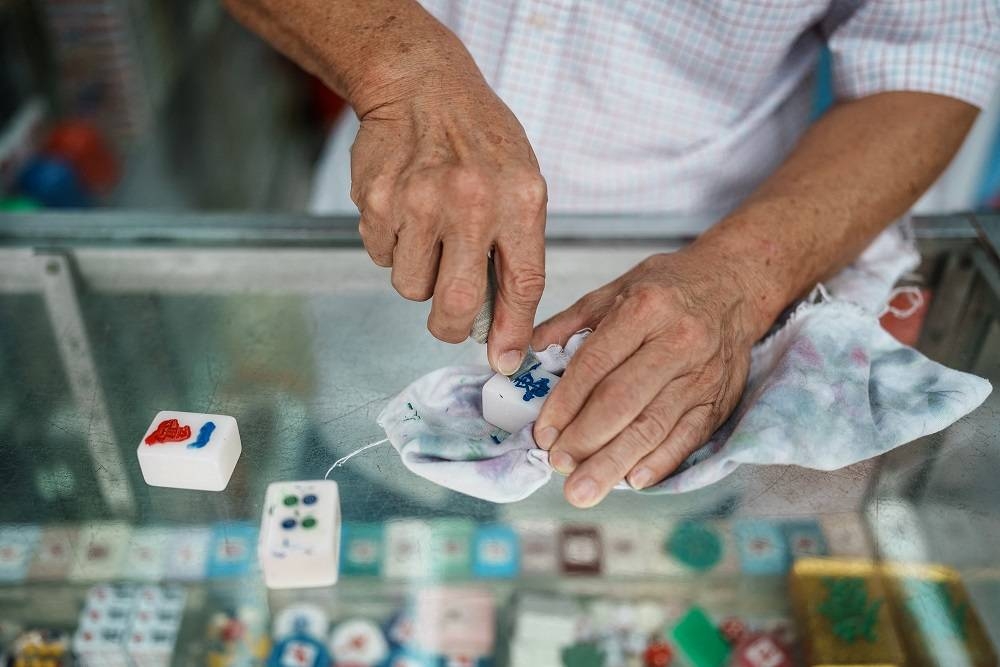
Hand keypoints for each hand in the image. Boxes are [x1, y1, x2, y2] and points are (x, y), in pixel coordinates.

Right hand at [350, 75, 546, 373]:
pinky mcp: (377, 201)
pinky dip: (392, 249)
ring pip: (412, 287)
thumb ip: (516, 250)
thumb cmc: (479, 139)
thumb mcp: (521, 183)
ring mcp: (419, 201)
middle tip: (450, 322)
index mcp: (519, 199)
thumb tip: (501, 326)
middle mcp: (470, 202)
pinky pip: (382, 258)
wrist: (421, 85)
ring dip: (419, 278)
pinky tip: (405, 213)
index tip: (505, 360)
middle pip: (458, 303)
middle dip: (452, 327)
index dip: (513, 332)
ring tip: (429, 236)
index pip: (522, 284)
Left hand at [531, 248, 769, 506]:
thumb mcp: (615, 290)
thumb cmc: (668, 289)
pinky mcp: (719, 399)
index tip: (543, 433)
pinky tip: (632, 480)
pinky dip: (660, 462)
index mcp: (645, 309)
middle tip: (557, 465)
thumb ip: (570, 324)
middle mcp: (677, 341)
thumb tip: (525, 355)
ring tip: (583, 489)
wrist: (735, 284)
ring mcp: (702, 374)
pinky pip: (688, 437)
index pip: (596, 364)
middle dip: (585, 439)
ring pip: (653, 426)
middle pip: (623, 400)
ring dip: (614, 462)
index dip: (565, 403)